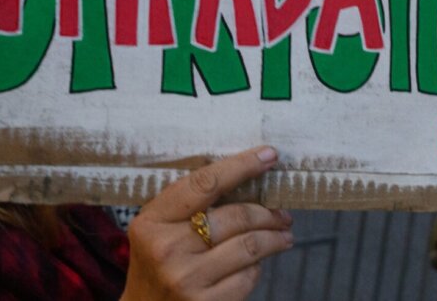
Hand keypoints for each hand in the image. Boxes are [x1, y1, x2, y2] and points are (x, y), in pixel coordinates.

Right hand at [122, 146, 294, 300]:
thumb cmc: (156, 263)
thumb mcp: (157, 230)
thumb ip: (189, 206)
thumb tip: (247, 178)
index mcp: (152, 221)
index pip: (205, 184)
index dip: (242, 166)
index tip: (269, 155)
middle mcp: (167, 249)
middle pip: (236, 217)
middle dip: (268, 212)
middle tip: (283, 213)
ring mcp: (186, 279)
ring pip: (249, 246)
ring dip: (274, 238)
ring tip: (284, 236)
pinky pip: (247, 277)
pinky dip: (257, 267)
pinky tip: (256, 265)